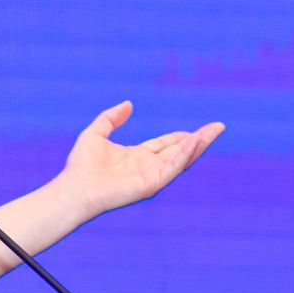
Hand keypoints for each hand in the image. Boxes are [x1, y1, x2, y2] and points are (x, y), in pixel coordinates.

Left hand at [60, 101, 223, 219]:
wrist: (75, 188)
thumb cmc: (81, 165)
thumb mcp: (96, 133)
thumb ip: (111, 118)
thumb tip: (128, 104)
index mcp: (137, 157)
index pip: (166, 145)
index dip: (182, 137)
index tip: (198, 130)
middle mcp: (147, 167)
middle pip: (180, 151)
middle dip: (200, 139)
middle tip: (218, 127)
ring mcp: (151, 176)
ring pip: (182, 159)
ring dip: (199, 145)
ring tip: (214, 131)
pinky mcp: (152, 184)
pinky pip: (173, 167)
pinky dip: (185, 154)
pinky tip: (195, 140)